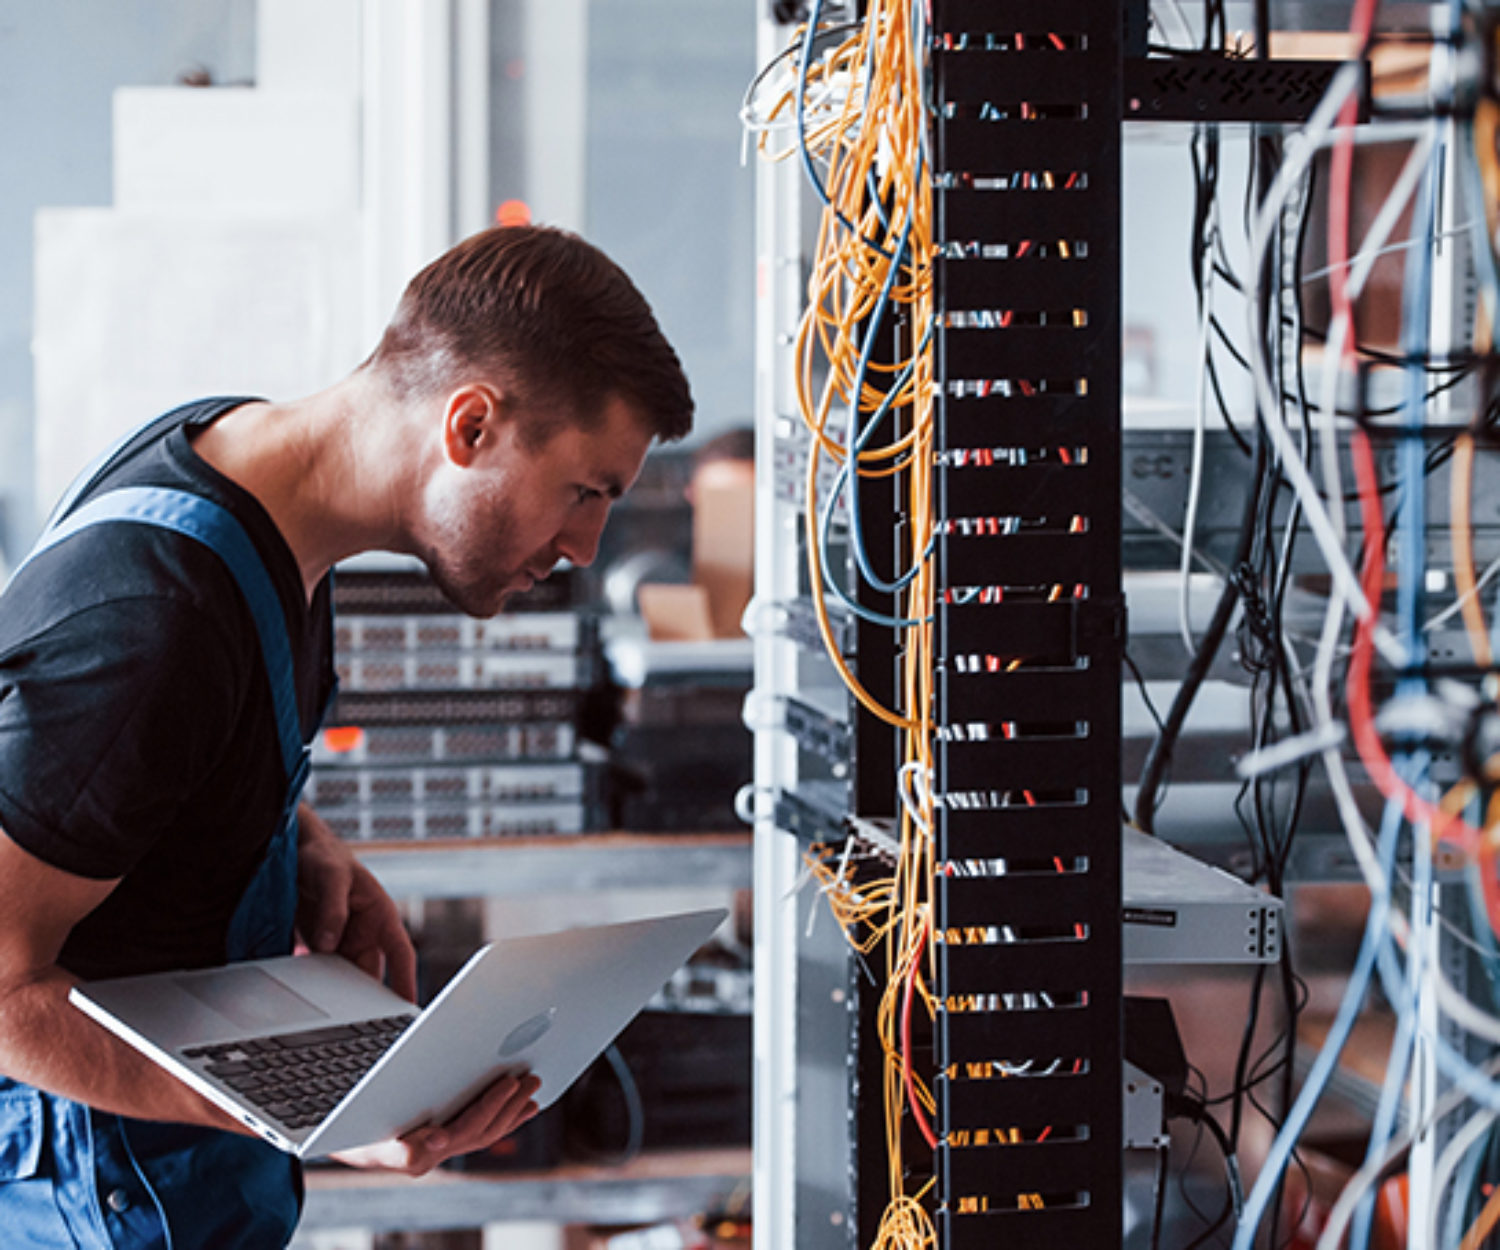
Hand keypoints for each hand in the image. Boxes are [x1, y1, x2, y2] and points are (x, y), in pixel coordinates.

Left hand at [295, 804, 417, 999]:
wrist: (293, 850)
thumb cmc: (324, 856)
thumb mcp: (331, 876)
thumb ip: (333, 909)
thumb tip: (329, 943)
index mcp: (381, 915)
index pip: (401, 953)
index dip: (406, 979)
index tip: (409, 1005)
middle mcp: (365, 933)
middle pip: (371, 974)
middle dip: (369, 999)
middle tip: (362, 1024)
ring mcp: (342, 943)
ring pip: (345, 978)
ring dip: (338, 994)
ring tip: (330, 1016)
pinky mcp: (320, 948)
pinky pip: (322, 973)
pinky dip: (317, 986)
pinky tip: (307, 1000)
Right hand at [330, 1072, 542, 1175]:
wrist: (337, 1139)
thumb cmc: (349, 1131)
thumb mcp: (365, 1135)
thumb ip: (401, 1146)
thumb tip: (440, 1143)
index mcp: (418, 1152)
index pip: (463, 1131)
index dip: (487, 1107)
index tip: (508, 1084)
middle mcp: (434, 1153)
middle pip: (482, 1131)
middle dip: (509, 1104)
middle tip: (530, 1077)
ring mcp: (441, 1146)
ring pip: (486, 1132)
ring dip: (512, 1108)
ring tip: (533, 1085)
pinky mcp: (445, 1137)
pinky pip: (481, 1130)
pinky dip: (505, 1116)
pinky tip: (523, 1106)